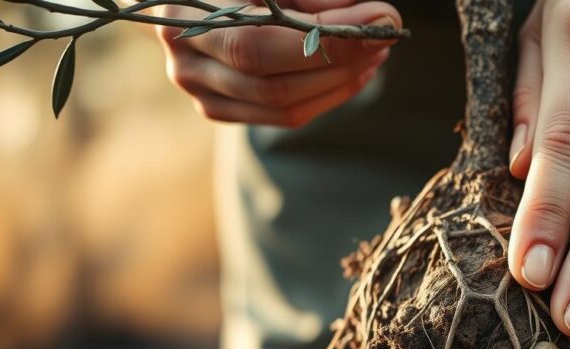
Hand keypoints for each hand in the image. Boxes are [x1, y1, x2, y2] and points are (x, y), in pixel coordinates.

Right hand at [155, 0, 400, 125]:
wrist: (188, 0)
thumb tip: (372, 19)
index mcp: (184, 17)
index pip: (261, 42)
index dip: (327, 35)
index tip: (381, 16)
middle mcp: (187, 62)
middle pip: (273, 83)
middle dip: (342, 61)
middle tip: (385, 35)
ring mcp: (202, 93)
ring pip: (283, 107)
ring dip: (342, 81)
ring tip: (376, 51)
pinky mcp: (220, 109)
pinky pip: (283, 115)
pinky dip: (327, 94)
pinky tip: (356, 71)